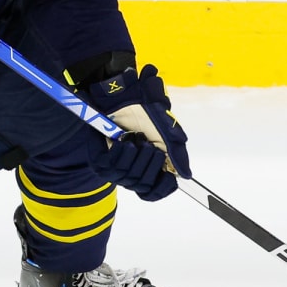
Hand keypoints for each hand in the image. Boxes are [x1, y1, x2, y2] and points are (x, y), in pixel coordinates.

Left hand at [85, 64, 189, 199]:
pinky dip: (122, 153)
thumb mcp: (168, 131)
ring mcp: (114, 167)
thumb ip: (178, 154)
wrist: (124, 93)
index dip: (161, 188)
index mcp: (148, 167)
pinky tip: (124, 141)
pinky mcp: (99, 160)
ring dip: (137, 158)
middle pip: (143, 186)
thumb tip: (186, 175)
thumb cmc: (147, 112)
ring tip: (137, 139)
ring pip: (128, 178)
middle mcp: (130, 171)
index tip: (169, 177)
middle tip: (151, 147)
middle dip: (151, 165)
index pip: (153, 193)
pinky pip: (112, 167)